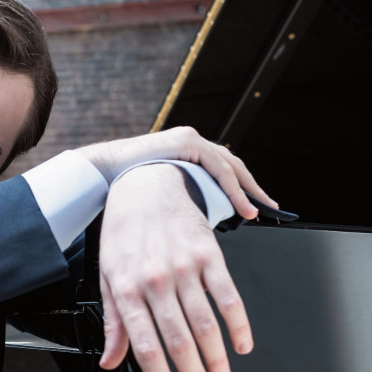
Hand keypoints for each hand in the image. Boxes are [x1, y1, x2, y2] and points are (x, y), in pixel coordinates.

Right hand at [75, 126, 276, 220]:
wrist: (103, 172)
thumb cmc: (125, 188)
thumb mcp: (159, 200)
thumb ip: (178, 207)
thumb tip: (193, 230)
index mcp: (185, 157)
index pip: (221, 173)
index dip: (240, 191)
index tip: (255, 209)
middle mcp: (190, 145)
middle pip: (231, 167)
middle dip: (251, 189)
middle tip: (269, 208)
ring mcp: (189, 141)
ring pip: (229, 166)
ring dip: (247, 190)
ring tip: (257, 211)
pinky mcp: (186, 142)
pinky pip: (218, 167)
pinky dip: (233, 188)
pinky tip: (242, 206)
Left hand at [97, 164, 252, 371]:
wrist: (146, 185)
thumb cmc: (124, 232)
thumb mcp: (108, 276)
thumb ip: (113, 322)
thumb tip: (111, 361)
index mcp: (127, 288)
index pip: (146, 346)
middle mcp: (156, 279)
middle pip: (179, 340)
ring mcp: (184, 266)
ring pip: (205, 324)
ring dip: (216, 358)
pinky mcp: (209, 254)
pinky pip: (228, 296)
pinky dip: (239, 325)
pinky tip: (241, 345)